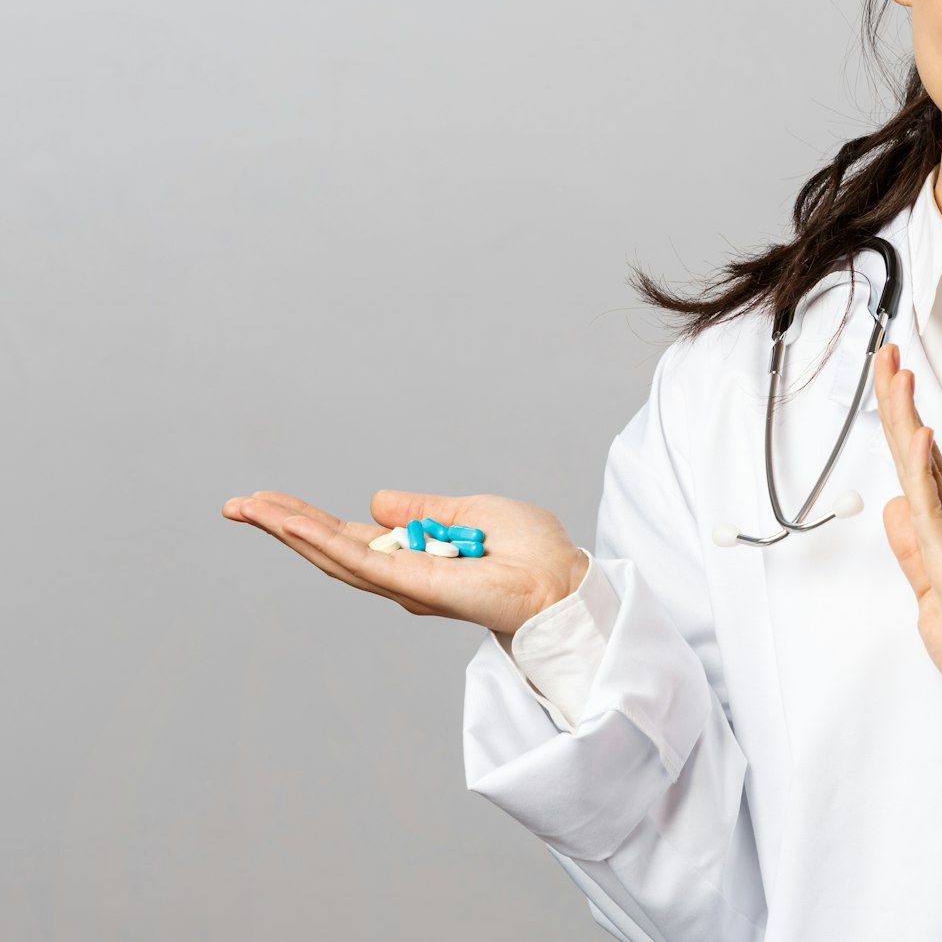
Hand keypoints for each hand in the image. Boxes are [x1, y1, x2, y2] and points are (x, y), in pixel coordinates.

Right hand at [221, 489, 590, 636]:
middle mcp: (400, 576)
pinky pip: (363, 561)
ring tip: (250, 507)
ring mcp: (404, 582)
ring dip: (289, 530)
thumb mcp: (470, 514)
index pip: (345, 537)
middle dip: (280, 525)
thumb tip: (377, 500)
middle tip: (236, 504)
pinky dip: (324, 541)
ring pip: (334, 555)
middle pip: (327, 549)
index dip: (304, 519)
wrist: (562, 579)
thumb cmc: (531, 551)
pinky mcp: (416, 585)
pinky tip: (292, 524)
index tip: (265, 500)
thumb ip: (423, 510)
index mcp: (410, 557)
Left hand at [874, 341, 941, 700]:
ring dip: (907, 415)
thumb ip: (913, 548)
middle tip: (887, 353)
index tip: (890, 378)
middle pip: (918, 446)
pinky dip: (923, 467)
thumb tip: (894, 508)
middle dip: (897, 397)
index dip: (902, 417)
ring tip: (896, 372)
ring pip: (923, 463)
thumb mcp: (929, 587)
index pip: (918, 458)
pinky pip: (934, 503)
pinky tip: (919, 434)